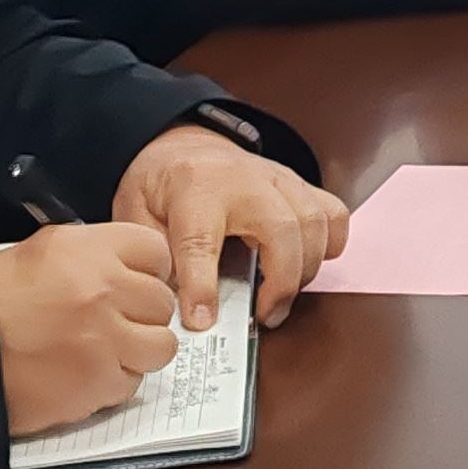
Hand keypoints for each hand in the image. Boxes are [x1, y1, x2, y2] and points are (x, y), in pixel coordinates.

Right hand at [0, 221, 178, 434]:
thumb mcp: (41, 254)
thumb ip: (93, 255)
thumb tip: (130, 267)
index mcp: (87, 250)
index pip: (156, 251)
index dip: (150, 270)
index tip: (141, 282)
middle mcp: (102, 290)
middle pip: (161, 301)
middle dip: (143, 313)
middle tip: (117, 321)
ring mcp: (104, 339)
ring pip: (160, 345)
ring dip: (138, 351)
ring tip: (107, 350)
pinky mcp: (97, 383)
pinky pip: (131, 383)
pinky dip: (113, 382)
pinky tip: (84, 373)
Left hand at [111, 123, 348, 327]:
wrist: (184, 146)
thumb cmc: (161, 185)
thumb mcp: (134, 214)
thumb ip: (151, 258)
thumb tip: (171, 305)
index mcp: (195, 190)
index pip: (201, 243)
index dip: (203, 287)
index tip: (203, 322)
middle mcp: (245, 181)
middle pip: (282, 231)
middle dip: (281, 284)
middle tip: (263, 316)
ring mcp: (280, 180)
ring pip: (316, 223)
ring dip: (306, 270)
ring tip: (280, 298)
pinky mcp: (300, 186)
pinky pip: (333, 214)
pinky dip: (331, 244)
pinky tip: (307, 264)